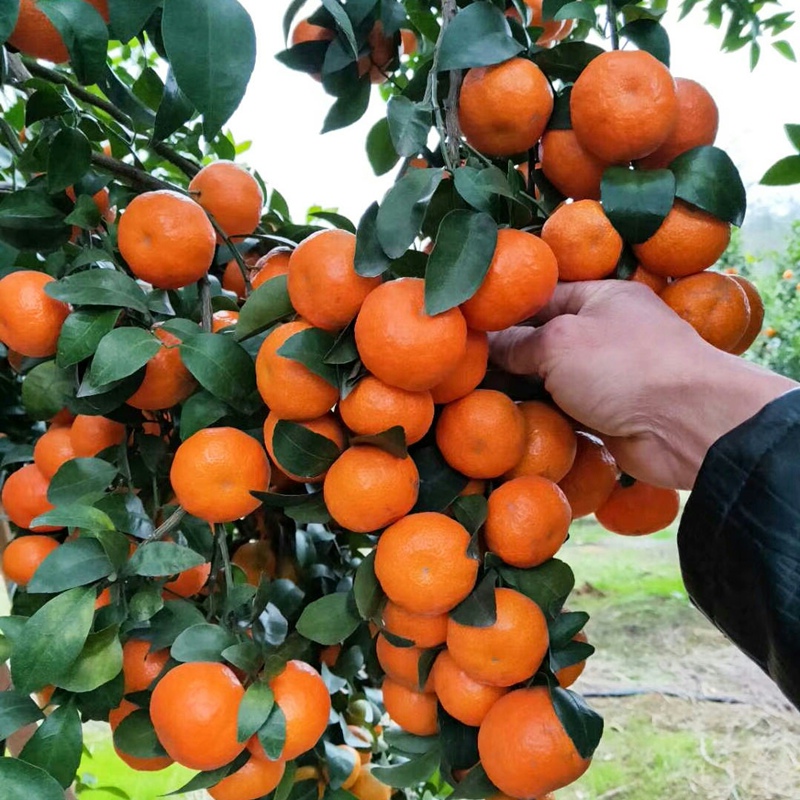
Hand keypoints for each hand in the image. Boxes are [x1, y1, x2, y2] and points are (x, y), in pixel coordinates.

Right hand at [489, 280, 797, 488]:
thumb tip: (487, 345)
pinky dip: (542, 418)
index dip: (506, 311)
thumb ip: (519, 343)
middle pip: (545, 341)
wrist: (687, 425)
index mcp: (602, 299)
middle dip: (509, 355)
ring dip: (522, 390)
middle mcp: (605, 334)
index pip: (543, 297)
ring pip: (553, 381)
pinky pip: (566, 413)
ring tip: (474, 396)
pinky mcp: (608, 416)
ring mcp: (608, 377)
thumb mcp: (560, 342)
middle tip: (464, 367)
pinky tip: (508, 423)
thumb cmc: (624, 366)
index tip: (469, 327)